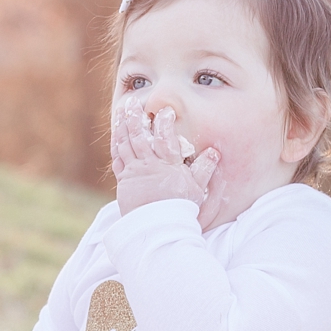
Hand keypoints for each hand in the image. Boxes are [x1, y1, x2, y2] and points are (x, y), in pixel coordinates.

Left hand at [111, 98, 219, 215]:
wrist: (159, 228)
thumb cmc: (180, 208)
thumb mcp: (197, 189)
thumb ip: (204, 169)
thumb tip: (214, 151)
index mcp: (168, 165)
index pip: (164, 138)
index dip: (163, 122)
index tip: (164, 111)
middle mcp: (149, 165)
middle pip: (140, 136)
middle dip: (136, 117)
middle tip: (134, 102)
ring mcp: (135, 172)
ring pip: (126, 143)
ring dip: (124, 125)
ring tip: (124, 110)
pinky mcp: (124, 180)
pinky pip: (118, 158)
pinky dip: (117, 144)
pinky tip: (117, 133)